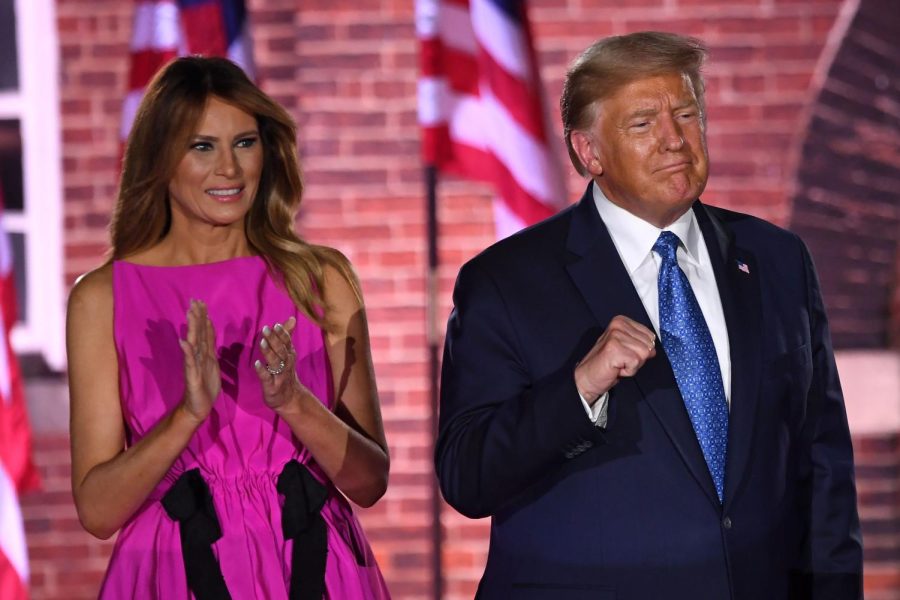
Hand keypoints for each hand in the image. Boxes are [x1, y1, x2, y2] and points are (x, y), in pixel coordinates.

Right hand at [178, 299, 220, 422]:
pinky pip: (190, 362)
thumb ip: (208, 346)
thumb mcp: (211, 363)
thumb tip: (207, 330)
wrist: (198, 407)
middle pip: (197, 333)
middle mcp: (197, 356)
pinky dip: (187, 352)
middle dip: (196, 317)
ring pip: (193, 344)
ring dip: (192, 329)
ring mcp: (193, 365)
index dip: (203, 317)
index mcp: (204, 353)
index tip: (200, 302)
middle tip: (194, 300)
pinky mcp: (192, 376)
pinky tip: (184, 342)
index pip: (203, 332)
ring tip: (190, 314)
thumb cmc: (205, 385)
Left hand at [253, 316, 309, 412]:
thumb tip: (292, 318)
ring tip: (262, 342)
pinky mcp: (272, 386)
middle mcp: (286, 364)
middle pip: (281, 351)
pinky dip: (262, 370)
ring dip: (268, 352)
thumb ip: (287, 336)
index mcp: (289, 355)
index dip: (282, 334)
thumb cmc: (286, 373)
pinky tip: (256, 363)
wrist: (290, 399)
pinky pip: (267, 377)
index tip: (275, 325)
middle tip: (265, 329)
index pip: (287, 342)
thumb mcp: (288, 354)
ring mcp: (279, 375)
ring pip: (275, 362)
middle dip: (274, 340)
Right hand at [574, 315, 656, 403]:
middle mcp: (618, 325)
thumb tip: (653, 348)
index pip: (650, 336)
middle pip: (649, 345)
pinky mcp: (615, 349)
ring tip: (618, 364)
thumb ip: (639, 343)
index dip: (641, 350)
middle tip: (621, 360)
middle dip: (638, 358)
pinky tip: (616, 368)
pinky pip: (636, 363)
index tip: (625, 354)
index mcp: (621, 321)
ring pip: (644, 354)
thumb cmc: (606, 364)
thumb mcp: (625, 347)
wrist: (587, 378)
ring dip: (633, 365)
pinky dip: (628, 371)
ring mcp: (615, 336)